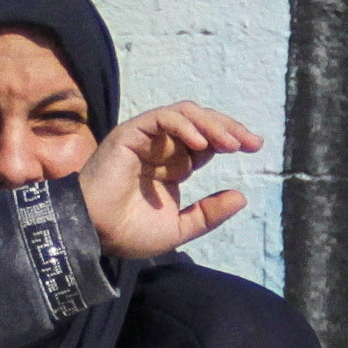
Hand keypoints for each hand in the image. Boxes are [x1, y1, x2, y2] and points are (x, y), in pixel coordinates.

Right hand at [80, 103, 260, 259]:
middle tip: (251, 142)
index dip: (230, 138)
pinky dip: (184, 125)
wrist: (94, 234)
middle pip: (201, 122)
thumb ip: (208, 213)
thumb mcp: (178, 228)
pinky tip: (200, 144)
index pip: (206, 139)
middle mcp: (161, 147)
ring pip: (185, 114)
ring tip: (231, 143)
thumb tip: (242, 197)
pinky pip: (162, 117)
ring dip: (211, 124)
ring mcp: (145, 138)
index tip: (254, 147)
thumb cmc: (127, 233)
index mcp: (172, 165)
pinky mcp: (131, 133)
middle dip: (229, 127)